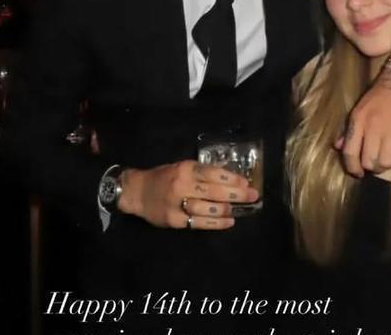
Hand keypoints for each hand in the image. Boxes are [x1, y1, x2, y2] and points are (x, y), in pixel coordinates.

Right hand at [118, 161, 257, 229]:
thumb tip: (230, 179)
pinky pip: (199, 223)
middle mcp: (182, 185)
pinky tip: (229, 221)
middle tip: (253, 196)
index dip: (232, 179)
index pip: (213, 173)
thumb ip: (202, 172)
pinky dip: (216, 223)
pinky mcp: (175, 221)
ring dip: (227, 209)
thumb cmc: (164, 177)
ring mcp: (177, 204)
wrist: (138, 192)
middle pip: (214, 191)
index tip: (246, 182)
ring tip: (240, 209)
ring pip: (208, 209)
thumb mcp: (182, 167)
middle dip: (236, 194)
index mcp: (185, 169)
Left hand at [335, 66, 390, 174]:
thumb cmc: (383, 93)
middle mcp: (372, 126)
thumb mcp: (361, 108)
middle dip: (373, 168)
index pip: (349, 152)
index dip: (352, 167)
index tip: (358, 173)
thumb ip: (349, 129)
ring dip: (389, 165)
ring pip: (386, 162)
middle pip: (368, 161)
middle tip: (378, 164)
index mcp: (357, 120)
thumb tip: (337, 146)